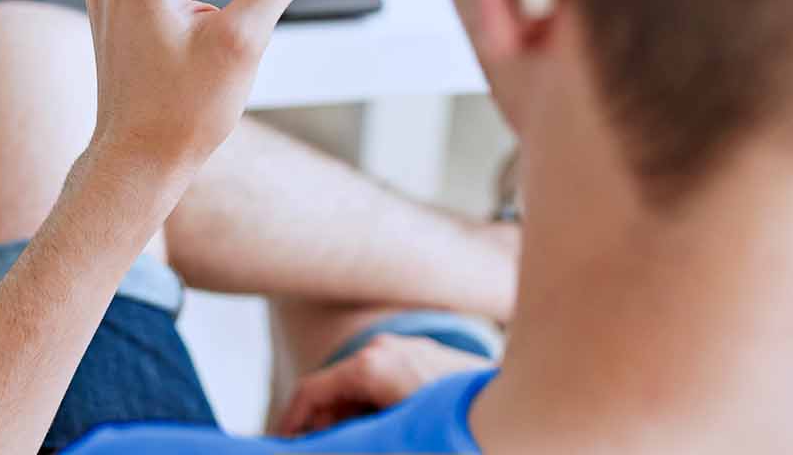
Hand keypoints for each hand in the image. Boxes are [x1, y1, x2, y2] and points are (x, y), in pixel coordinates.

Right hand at [274, 334, 493, 436]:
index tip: (281, 447)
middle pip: (333, 390)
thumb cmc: (449, 423)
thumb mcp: (390, 434)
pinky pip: (381, 382)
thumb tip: (324, 444)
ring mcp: (403, 349)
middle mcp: (382, 349)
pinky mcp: (422, 356)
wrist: (510, 404)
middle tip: (321, 451)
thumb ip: (350, 438)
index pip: (310, 391)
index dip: (290, 422)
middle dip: (322, 425)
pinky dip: (372, 408)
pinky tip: (383, 431)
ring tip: (359, 441)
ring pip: (357, 387)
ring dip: (349, 419)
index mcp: (369, 366)